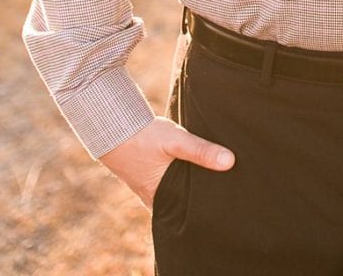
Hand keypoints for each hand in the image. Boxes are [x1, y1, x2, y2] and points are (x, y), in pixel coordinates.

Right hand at [99, 116, 233, 206]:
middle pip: (181, 206)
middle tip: (222, 198)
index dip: (203, 212)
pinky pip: (166, 186)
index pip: (186, 215)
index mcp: (161, 198)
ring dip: (187, 190)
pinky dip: (177, 182)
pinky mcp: (146, 178)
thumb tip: (229, 162)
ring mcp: (148, 189)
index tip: (223, 209)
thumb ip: (201, 151)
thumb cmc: (143, 136)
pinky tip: (190, 174)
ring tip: (211, 185)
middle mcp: (153, 198)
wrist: (113, 126)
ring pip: (174, 195)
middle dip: (197, 202)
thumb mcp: (176, 141)